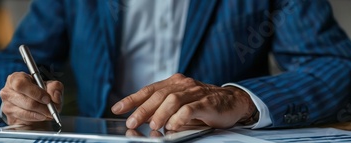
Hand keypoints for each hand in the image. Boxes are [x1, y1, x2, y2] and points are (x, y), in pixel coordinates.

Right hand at [0, 72, 63, 124]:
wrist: (35, 106)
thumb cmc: (40, 93)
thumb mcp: (50, 86)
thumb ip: (55, 87)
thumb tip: (55, 94)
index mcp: (15, 78)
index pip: (21, 84)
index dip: (35, 92)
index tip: (47, 99)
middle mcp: (8, 91)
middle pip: (24, 100)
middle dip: (41, 106)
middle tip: (51, 109)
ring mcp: (7, 105)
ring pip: (24, 111)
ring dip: (40, 114)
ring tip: (48, 113)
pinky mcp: (9, 117)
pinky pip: (24, 119)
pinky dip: (36, 118)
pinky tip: (41, 116)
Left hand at [111, 73, 255, 129]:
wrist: (233, 102)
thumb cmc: (203, 104)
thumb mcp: (181, 104)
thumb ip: (163, 108)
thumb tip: (143, 119)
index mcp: (173, 83)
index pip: (148, 90)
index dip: (132, 99)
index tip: (117, 109)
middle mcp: (183, 84)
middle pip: (158, 95)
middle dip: (142, 109)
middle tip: (132, 122)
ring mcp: (195, 92)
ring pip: (173, 100)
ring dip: (160, 114)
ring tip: (153, 126)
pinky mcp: (207, 103)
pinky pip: (190, 109)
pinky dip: (179, 118)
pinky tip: (172, 126)